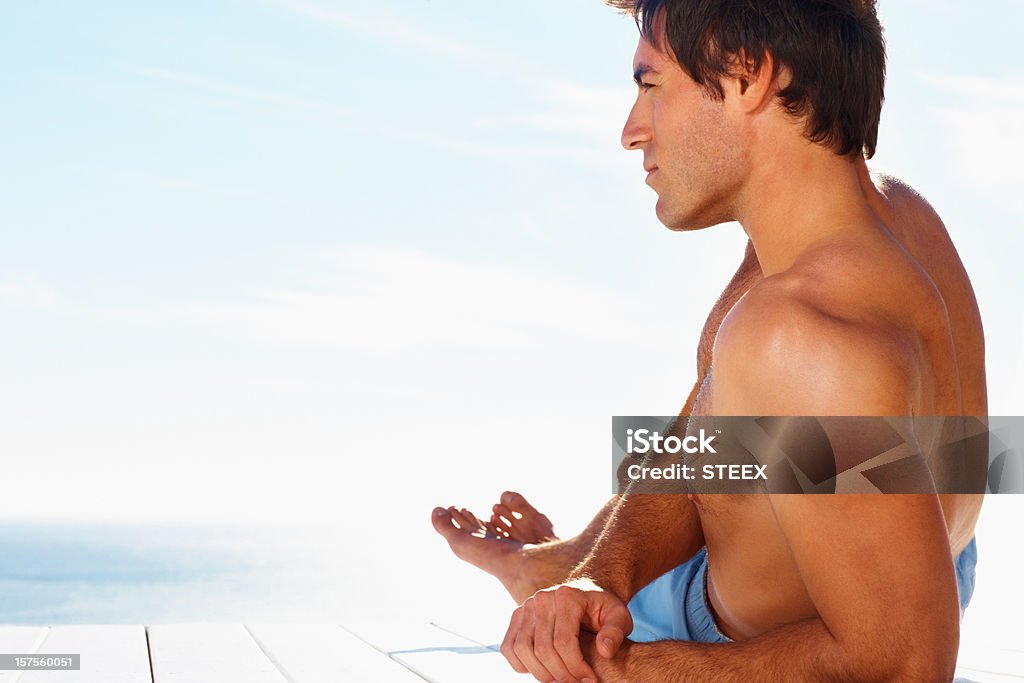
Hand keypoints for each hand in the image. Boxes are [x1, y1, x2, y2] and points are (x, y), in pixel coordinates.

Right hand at [501, 578, 632, 682]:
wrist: (586, 593)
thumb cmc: (603, 608)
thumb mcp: (619, 616)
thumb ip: (616, 631)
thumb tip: (605, 650)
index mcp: (567, 597)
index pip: (563, 642)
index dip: (575, 667)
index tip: (590, 679)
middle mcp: (542, 598)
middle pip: (542, 648)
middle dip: (560, 674)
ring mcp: (526, 606)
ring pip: (523, 649)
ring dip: (541, 673)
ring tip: (561, 679)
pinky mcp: (517, 616)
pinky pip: (509, 647)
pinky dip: (521, 665)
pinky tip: (542, 670)